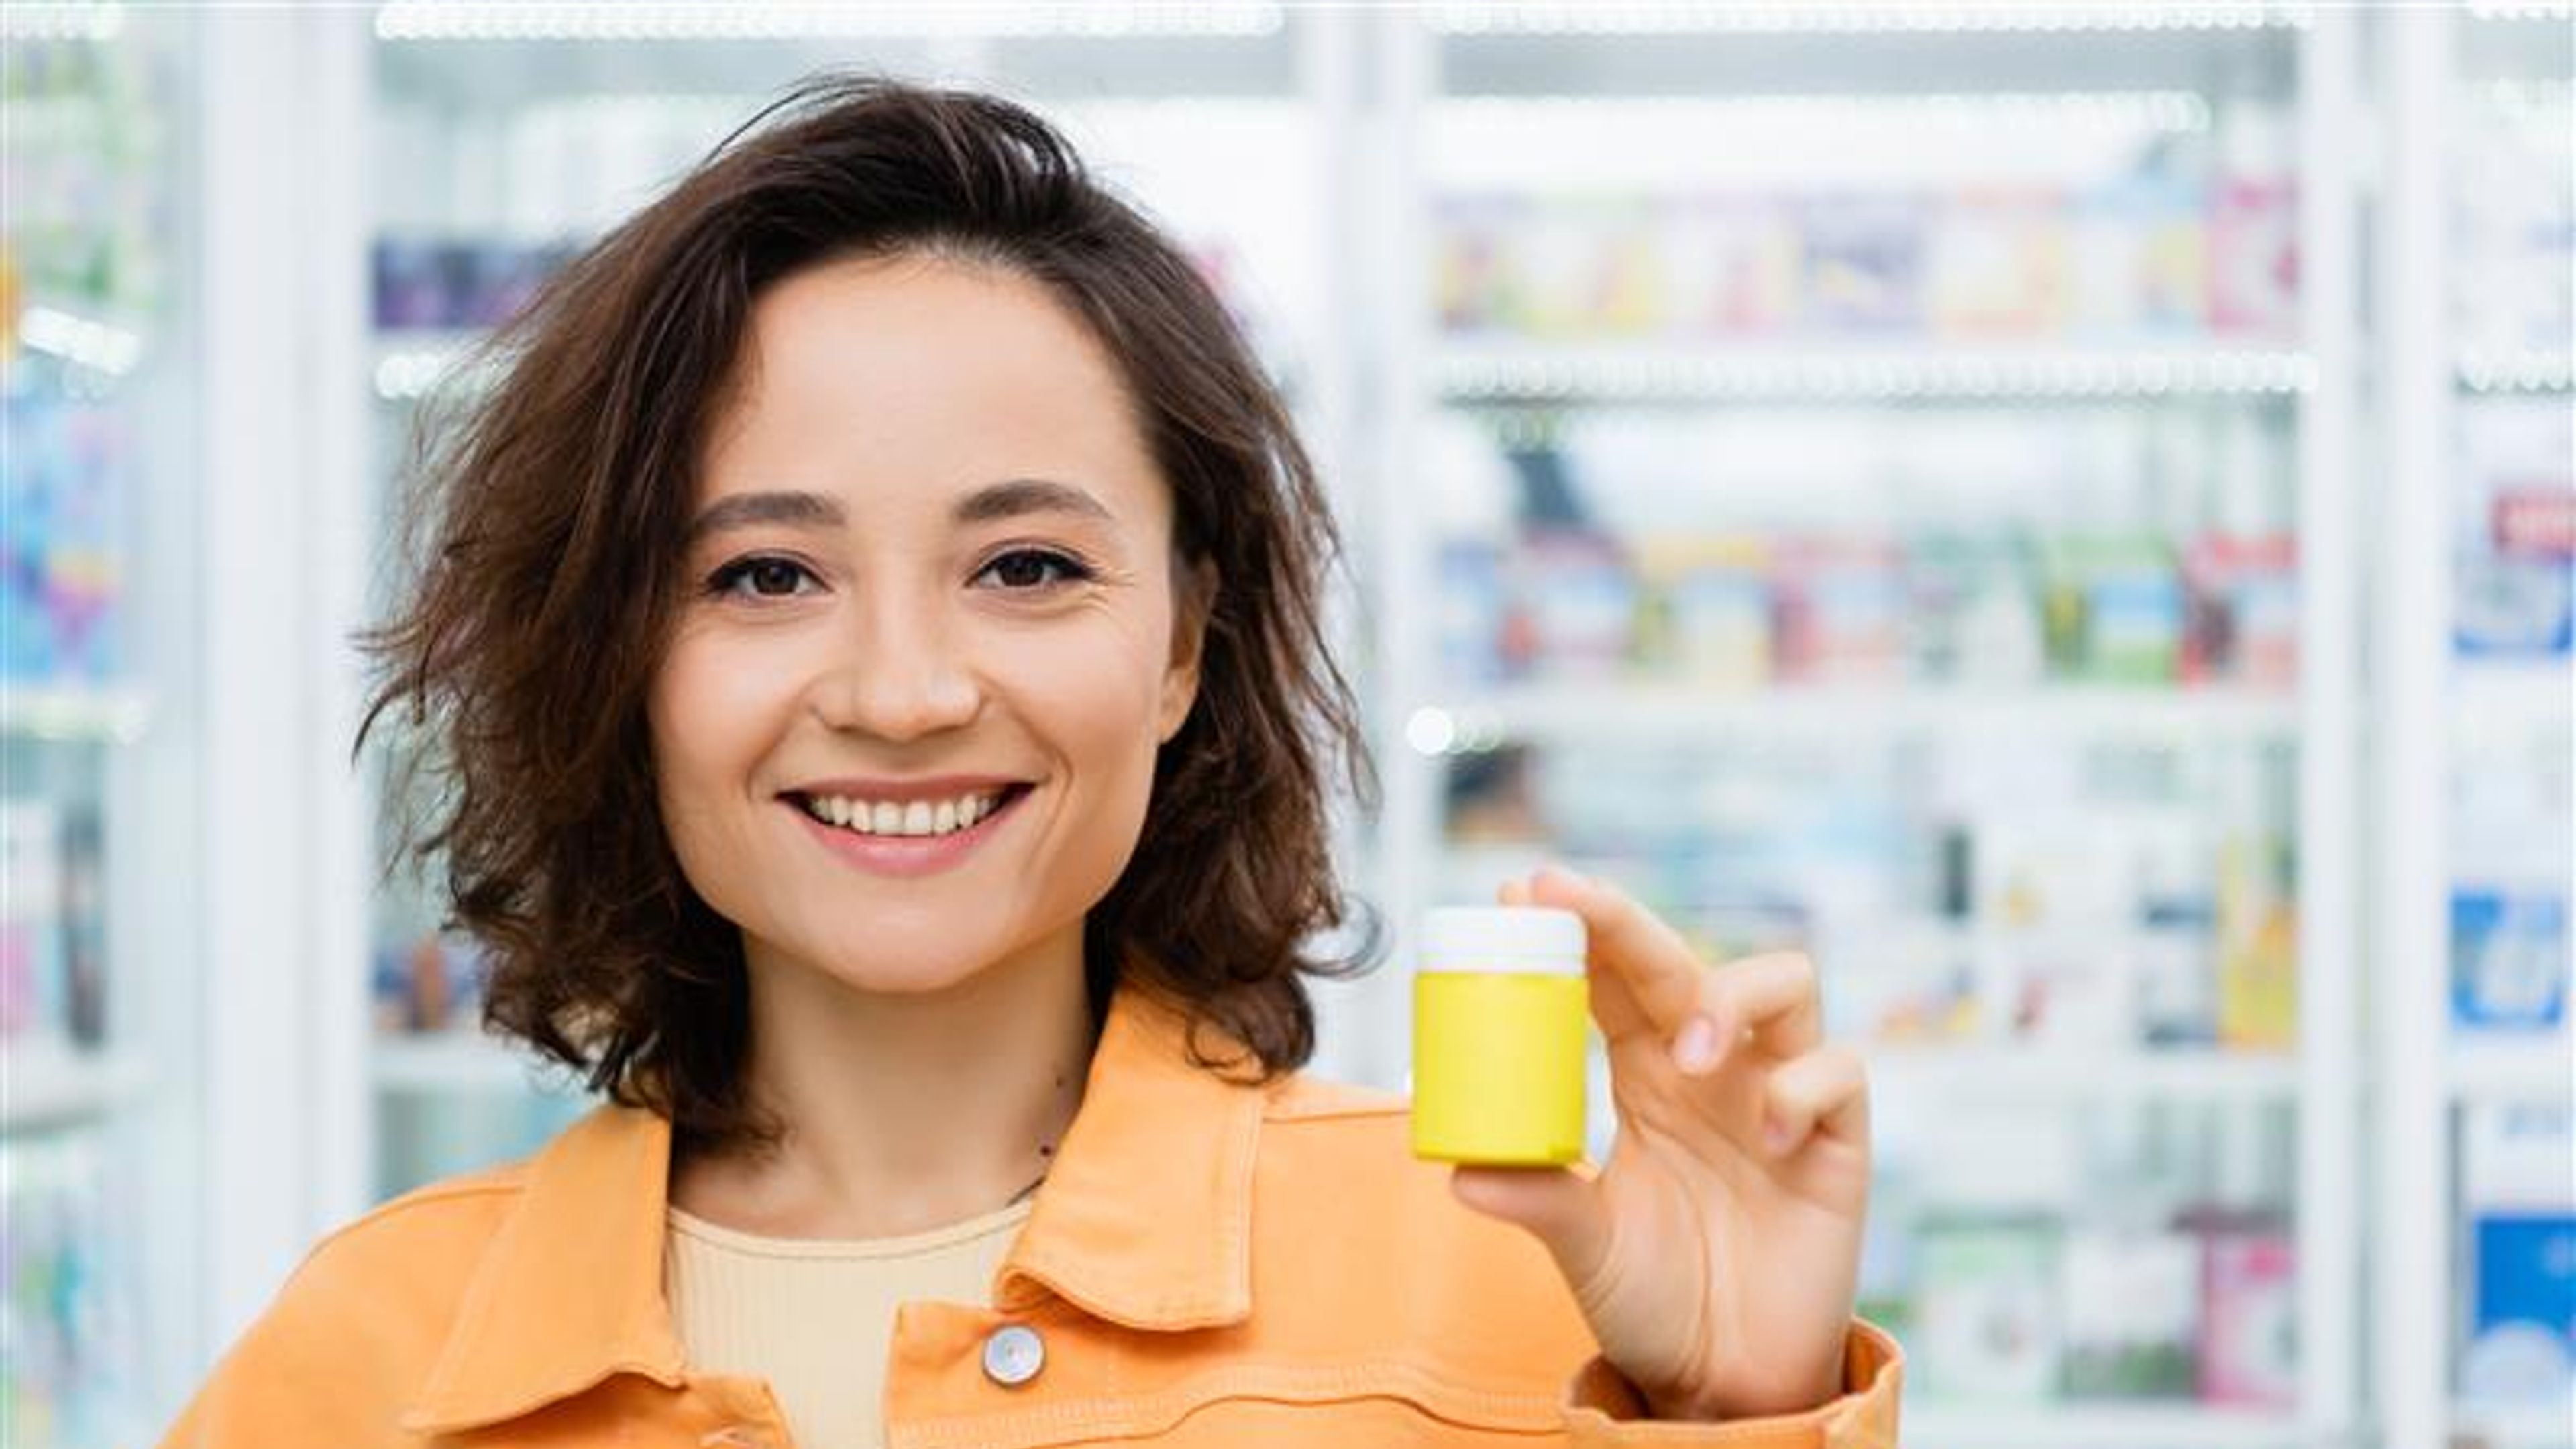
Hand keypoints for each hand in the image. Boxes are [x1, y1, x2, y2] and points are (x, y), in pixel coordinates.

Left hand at [1448, 867, 1869, 1421]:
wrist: (1729, 1382)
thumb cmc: (1656, 1300)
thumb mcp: (1585, 1247)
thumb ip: (1539, 1201)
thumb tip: (1459, 1172)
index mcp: (1644, 1075)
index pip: (1610, 977)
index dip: (1574, 928)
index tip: (1516, 889)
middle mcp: (1713, 1068)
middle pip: (1680, 959)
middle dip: (1626, 921)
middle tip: (1566, 897)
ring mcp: (1778, 1093)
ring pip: (1786, 982)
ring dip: (1733, 995)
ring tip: (1690, 1050)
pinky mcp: (1838, 1139)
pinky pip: (1840, 1071)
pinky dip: (1802, 1089)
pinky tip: (1766, 1136)